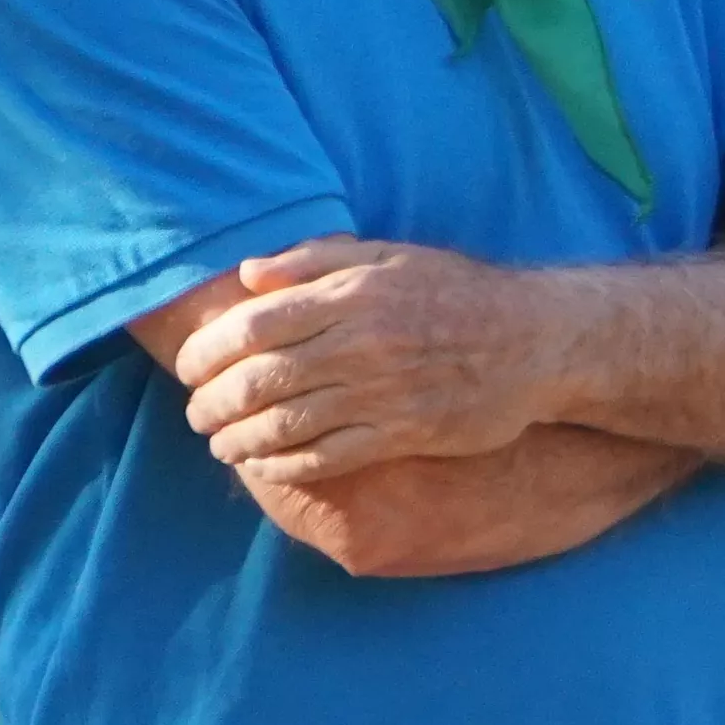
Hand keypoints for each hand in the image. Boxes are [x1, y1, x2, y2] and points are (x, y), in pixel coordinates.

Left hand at [174, 239, 565, 479]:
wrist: (537, 340)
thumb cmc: (457, 292)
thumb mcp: (390, 256)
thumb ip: (316, 260)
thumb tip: (248, 275)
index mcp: (352, 294)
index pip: (253, 325)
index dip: (207, 352)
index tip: (188, 368)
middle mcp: (362, 342)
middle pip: (259, 380)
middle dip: (211, 404)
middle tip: (195, 414)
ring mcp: (383, 392)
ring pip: (285, 424)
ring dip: (238, 440)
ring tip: (221, 445)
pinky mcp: (404, 433)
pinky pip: (327, 457)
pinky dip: (284, 466)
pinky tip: (264, 467)